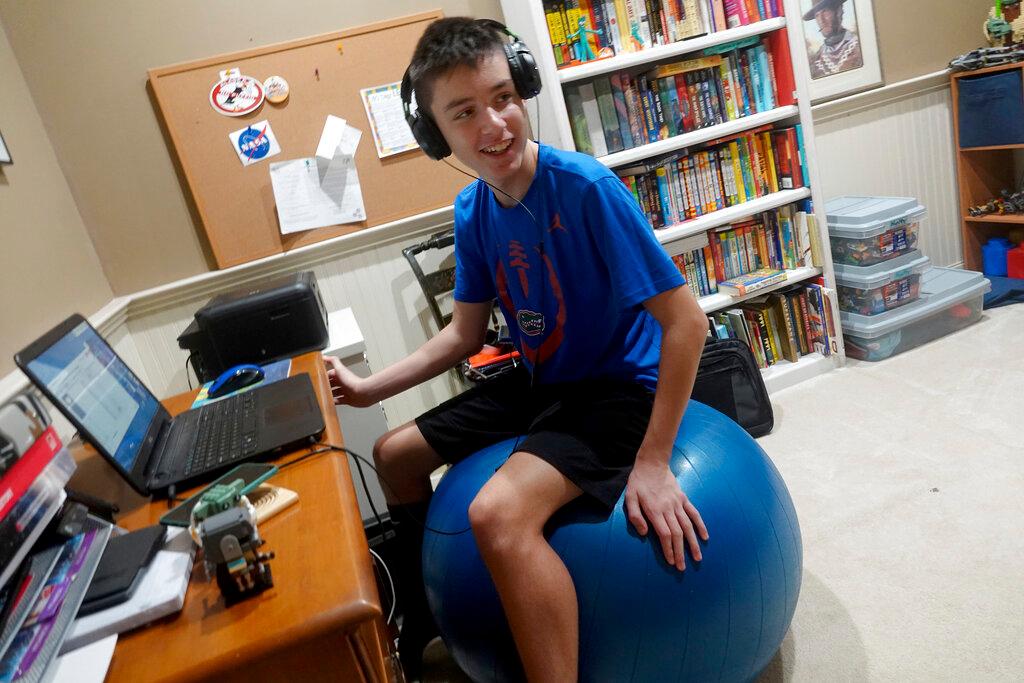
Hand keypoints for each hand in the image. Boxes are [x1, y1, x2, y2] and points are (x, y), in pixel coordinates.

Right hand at [323, 355, 373, 406]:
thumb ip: (333, 361)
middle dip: (325, 386)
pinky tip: (329, 402)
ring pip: (334, 392)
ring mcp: (346, 391)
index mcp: (341, 375)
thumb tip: (324, 356)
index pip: (330, 374)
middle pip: (332, 384)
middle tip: (318, 388)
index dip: (324, 376)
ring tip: (322, 396)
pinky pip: (338, 400)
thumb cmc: (352, 381)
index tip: (317, 378)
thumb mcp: (340, 368)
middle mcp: (343, 382)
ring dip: (329, 394)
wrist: (362, 393)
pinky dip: (333, 401)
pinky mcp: (347, 399)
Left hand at [625, 454, 707, 570]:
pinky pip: (694, 513)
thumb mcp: (630, 498)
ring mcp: (678, 503)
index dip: (669, 549)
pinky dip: (700, 525)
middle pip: (677, 534)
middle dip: (680, 552)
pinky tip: (705, 536)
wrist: (652, 463)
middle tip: (683, 567)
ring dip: (693, 543)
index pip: (665, 534)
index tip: (672, 561)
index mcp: (655, 510)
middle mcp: (669, 509)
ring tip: (697, 558)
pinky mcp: (683, 498)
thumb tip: (645, 533)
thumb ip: (635, 516)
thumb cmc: (638, 482)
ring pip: (688, 526)